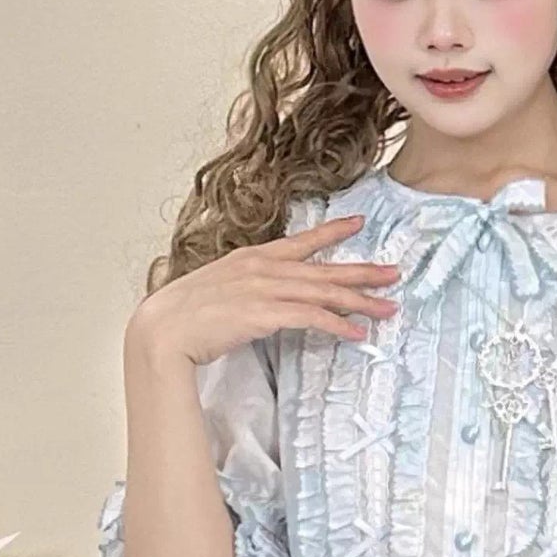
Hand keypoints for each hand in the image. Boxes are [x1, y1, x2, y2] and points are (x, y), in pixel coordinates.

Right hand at [127, 213, 399, 370]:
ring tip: (387, 308)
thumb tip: (263, 298)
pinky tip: (357, 332)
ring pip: (324, 292)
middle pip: (323, 269)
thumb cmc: (184, 316)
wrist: (162, 330)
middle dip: (362, 272)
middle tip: (394, 274)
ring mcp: (264, 290)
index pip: (300, 242)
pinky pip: (311, 317)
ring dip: (360, 301)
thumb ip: (245, 288)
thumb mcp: (218, 289)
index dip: (331, 232)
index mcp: (252, 258)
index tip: (358, 224)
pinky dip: (337, 323)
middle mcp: (263, 268)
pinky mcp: (264, 314)